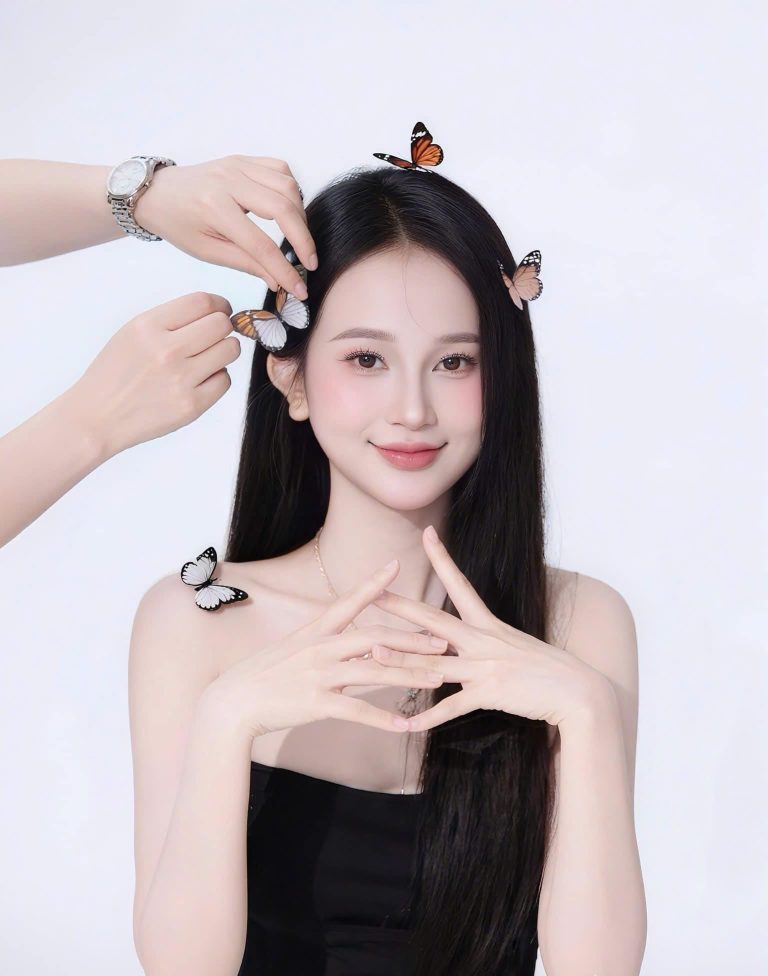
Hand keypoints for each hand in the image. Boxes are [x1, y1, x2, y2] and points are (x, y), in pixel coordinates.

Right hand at [67, 291, 241, 458]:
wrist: (97, 417)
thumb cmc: (116, 373)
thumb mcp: (132, 333)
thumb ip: (171, 320)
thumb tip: (216, 311)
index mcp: (148, 327)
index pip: (202, 302)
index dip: (220, 305)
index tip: (221, 311)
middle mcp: (166, 350)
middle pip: (221, 324)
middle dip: (223, 328)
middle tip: (214, 338)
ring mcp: (180, 379)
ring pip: (230, 350)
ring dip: (224, 352)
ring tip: (206, 359)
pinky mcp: (191, 406)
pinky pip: (225, 380)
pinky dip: (216, 379)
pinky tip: (197, 381)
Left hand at [133, 155, 317, 294]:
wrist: (157, 192)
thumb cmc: (178, 224)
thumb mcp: (207, 251)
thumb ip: (245, 264)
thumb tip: (278, 281)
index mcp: (214, 208)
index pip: (261, 244)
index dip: (284, 269)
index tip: (299, 288)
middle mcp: (229, 181)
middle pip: (282, 208)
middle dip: (303, 239)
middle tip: (310, 263)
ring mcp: (238, 166)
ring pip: (287, 185)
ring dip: (300, 215)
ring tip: (299, 238)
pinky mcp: (243, 160)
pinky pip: (280, 169)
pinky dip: (292, 190)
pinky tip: (290, 210)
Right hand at [202, 558, 450, 740]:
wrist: (231, 702)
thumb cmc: (261, 676)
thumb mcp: (291, 649)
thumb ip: (322, 644)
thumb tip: (350, 642)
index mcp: (315, 632)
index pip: (349, 602)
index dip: (373, 584)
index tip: (396, 566)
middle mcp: (320, 648)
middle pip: (375, 637)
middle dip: (411, 638)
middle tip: (442, 641)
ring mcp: (318, 674)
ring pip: (373, 672)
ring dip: (409, 675)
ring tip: (437, 679)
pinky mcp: (315, 703)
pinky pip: (356, 711)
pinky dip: (382, 719)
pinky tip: (405, 725)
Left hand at [370, 526, 612, 731]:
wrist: (576, 691)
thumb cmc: (546, 669)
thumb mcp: (514, 645)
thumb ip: (486, 642)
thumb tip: (462, 641)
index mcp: (488, 624)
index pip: (460, 583)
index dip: (442, 558)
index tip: (427, 534)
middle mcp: (483, 640)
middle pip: (433, 619)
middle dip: (401, 606)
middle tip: (372, 592)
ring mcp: (485, 666)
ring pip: (433, 662)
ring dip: (401, 660)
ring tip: (372, 655)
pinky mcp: (490, 692)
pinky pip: (451, 707)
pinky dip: (428, 717)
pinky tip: (406, 724)